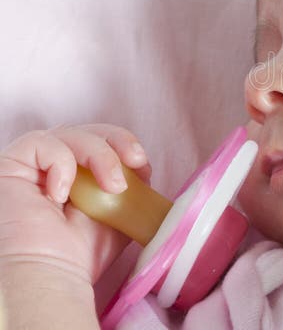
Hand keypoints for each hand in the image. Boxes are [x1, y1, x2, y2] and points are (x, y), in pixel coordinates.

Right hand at [0, 123, 151, 284]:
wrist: (51, 276)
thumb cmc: (80, 253)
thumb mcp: (119, 212)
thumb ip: (130, 186)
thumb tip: (143, 168)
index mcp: (76, 177)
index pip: (100, 142)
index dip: (123, 144)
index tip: (142, 164)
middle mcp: (50, 168)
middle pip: (85, 131)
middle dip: (116, 141)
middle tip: (136, 161)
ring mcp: (30, 167)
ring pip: (68, 133)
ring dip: (99, 154)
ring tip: (111, 187)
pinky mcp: (10, 166)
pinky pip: (40, 142)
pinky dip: (61, 162)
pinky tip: (62, 194)